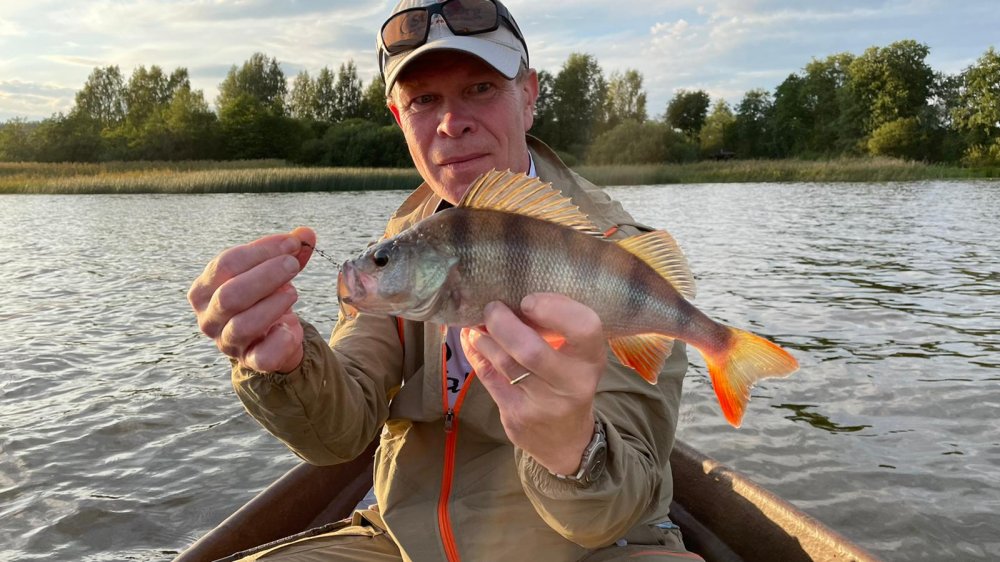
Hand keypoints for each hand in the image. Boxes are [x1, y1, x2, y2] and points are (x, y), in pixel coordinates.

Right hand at [187, 227, 315, 373]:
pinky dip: (281, 340)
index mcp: (204, 289)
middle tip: (293, 264)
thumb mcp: (273, 269)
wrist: (271, 335)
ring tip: (293, 292)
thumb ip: (288, 251)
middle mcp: (209, 318)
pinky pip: (263, 356)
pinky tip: (291, 325)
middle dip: (265, 276)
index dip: (261, 251)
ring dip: (273, 304)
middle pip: (230, 295)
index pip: (225, 264)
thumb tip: (306, 233)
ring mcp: (227, 342)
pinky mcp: (251, 361)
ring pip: (243, 325)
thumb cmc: (264, 295)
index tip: (292, 243)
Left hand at [460, 293, 605, 474]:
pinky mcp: (516, 416)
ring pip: (504, 363)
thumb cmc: (569, 384)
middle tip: (492, 307)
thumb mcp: (578, 357)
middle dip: (503, 323)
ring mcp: (542, 404)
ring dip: (485, 337)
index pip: (584, 327)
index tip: (529, 300)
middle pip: (531, 350)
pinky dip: (476, 352)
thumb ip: (557, 329)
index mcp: (591, 361)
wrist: (566, 441)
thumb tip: (512, 296)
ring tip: (479, 323)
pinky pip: (488, 376)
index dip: (554, 308)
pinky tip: (472, 339)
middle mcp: (571, 384)